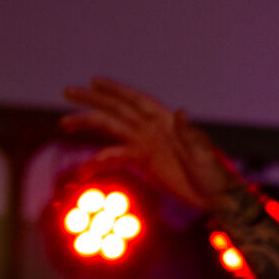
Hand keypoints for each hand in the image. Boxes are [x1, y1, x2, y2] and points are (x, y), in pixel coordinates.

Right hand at [60, 77, 239, 210]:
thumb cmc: (214, 174)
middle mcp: (152, 129)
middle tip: (67, 92)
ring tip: (64, 124)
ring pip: (110, 131)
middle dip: (91, 101)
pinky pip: (115, 158)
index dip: (115, 90)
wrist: (214, 198)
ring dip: (88, 125)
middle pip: (116, 111)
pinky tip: (83, 168)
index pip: (136, 100)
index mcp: (166, 121)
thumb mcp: (203, 153)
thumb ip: (190, 134)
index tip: (94, 81)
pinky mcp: (142, 164)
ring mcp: (145, 145)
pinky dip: (99, 161)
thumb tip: (181, 112)